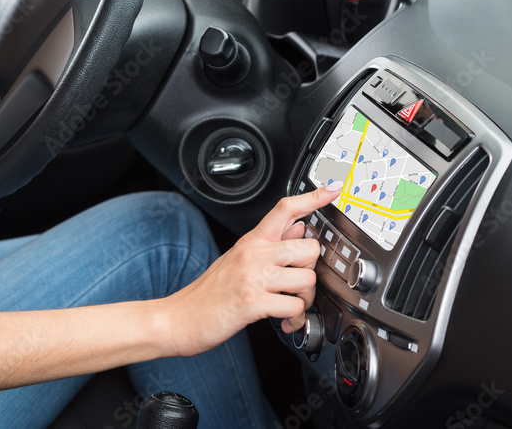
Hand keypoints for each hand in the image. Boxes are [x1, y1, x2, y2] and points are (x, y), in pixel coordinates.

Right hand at [165, 182, 342, 357]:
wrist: (179, 318)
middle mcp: (253, 254)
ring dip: (304, 299)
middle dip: (311, 271)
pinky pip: (293, 306)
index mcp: (251, 241)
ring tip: (289, 306)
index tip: (333, 189)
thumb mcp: (238, 259)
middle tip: (298, 285)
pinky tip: (284, 321)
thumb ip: (270, 244)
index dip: (313, 197)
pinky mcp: (252, 302)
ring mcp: (253, 277)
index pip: (286, 209)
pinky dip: (294, 319)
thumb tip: (297, 227)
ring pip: (306, 279)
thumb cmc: (209, 293)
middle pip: (308, 246)